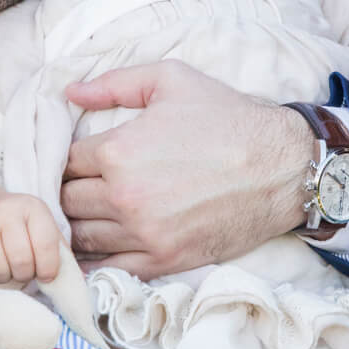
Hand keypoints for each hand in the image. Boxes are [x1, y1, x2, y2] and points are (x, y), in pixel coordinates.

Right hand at [0, 191, 62, 285]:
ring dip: (3, 279)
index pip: (47, 246)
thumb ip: (61, 255)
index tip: (45, 275)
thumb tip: (79, 280)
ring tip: (4, 269)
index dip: (48, 269)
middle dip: (24, 276)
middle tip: (21, 272)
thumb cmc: (19, 229)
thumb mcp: (43, 232)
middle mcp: (6, 209)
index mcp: (34, 208)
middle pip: (21, 261)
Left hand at [61, 60, 306, 278]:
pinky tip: (93, 251)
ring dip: (76, 226)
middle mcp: (124, 196)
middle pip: (67, 202)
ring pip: (81, 237)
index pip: (66, 162)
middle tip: (78, 187)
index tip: (76, 160)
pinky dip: (95, 262)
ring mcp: (144, 233)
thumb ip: (115, 83)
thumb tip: (69, 92)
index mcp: (119, 151)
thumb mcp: (172, 80)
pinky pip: (110, 268)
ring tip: (84, 216)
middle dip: (68, 192)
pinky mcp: (165, 259)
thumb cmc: (229, 118)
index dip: (66, 159)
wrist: (282, 166)